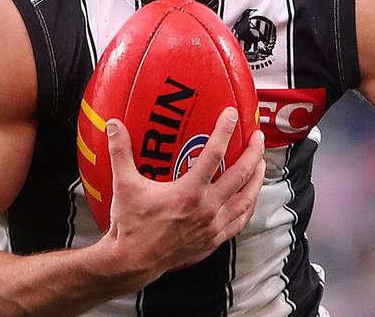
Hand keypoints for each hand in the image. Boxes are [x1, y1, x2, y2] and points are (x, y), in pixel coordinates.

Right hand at [95, 107, 265, 289]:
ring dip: (257, 179)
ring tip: (260, 163)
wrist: (134, 260)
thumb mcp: (124, 184)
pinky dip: (248, 206)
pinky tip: (250, 198)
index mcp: (188, 193)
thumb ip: (120, 152)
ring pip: (246, 199)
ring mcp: (213, 226)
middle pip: (241, 176)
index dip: (225, 132)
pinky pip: (240, 220)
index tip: (232, 116)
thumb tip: (114, 126)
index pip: (214, 155)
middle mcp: (206, 209)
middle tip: (257, 137)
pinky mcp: (213, 239)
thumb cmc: (131, 225)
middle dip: (253, 153)